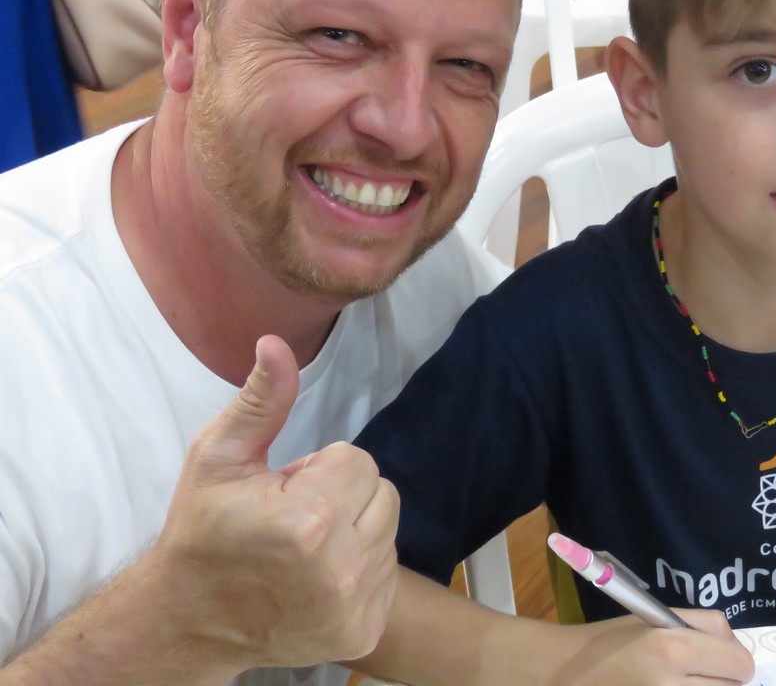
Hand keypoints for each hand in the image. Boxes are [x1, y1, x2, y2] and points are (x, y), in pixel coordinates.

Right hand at [143, 335, 400, 669]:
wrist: (188, 619)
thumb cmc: (203, 532)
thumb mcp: (219, 458)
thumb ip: (261, 401)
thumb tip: (276, 343)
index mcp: (310, 521)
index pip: (357, 461)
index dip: (318, 469)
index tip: (283, 491)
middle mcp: (341, 569)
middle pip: (382, 493)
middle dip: (342, 496)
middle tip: (293, 518)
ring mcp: (354, 606)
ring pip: (388, 531)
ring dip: (354, 530)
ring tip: (304, 547)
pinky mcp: (363, 630)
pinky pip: (389, 572)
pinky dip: (361, 568)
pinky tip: (317, 577)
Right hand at [546, 610, 754, 684]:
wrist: (566, 675)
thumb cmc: (610, 641)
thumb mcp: (656, 619)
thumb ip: (703, 626)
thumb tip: (734, 648)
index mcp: (673, 649)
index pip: (739, 665)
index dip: (735, 660)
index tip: (721, 658)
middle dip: (724, 679)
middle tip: (699, 672)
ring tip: (683, 681)